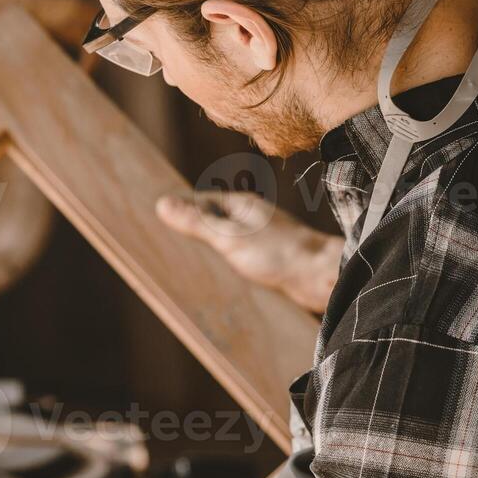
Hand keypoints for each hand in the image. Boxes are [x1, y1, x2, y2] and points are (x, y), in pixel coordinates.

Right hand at [156, 190, 342, 313]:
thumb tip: (162, 204)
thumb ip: (197, 223)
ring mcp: (261, 237)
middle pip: (212, 219)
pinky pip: (238, 255)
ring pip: (226, 238)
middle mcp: (250, 217)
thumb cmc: (278, 254)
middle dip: (192, 227)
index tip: (156, 215)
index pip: (200, 201)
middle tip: (166, 239)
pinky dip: (224, 261)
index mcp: (241, 205)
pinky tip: (219, 275)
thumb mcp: (229, 238)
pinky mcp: (270, 257)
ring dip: (209, 246)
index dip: (179, 208)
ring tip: (187, 260)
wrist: (321, 276)